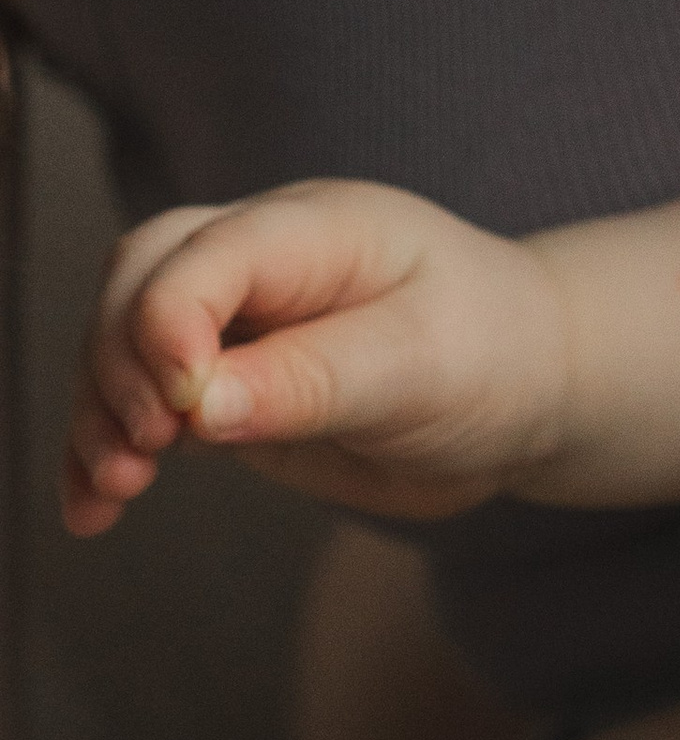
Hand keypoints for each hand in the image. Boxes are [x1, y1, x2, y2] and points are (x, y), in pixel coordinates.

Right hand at [58, 183, 570, 533]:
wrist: (528, 390)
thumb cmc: (494, 354)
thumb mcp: (421, 366)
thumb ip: (314, 380)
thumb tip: (200, 405)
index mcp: (318, 230)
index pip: (209, 253)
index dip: (170, 321)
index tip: (178, 406)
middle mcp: (263, 261)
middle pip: (140, 278)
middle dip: (118, 361)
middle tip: (142, 450)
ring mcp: (237, 322)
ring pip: (123, 340)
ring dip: (100, 412)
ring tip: (114, 490)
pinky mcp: (226, 385)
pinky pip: (142, 405)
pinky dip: (104, 451)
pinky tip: (92, 509)